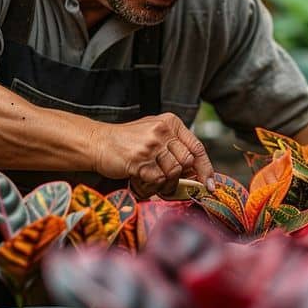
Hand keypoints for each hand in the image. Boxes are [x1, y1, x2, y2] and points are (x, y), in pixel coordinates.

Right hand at [89, 113, 215, 197]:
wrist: (98, 142)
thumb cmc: (127, 141)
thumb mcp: (154, 133)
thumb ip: (175, 146)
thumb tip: (197, 171)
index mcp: (170, 122)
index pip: (197, 147)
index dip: (206, 169)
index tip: (210, 185)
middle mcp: (163, 131)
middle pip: (187, 162)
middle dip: (180, 177)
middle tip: (167, 182)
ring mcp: (151, 145)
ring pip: (174, 172)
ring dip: (164, 182)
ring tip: (150, 178)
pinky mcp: (140, 160)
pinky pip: (158, 180)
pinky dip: (151, 184)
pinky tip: (141, 178)